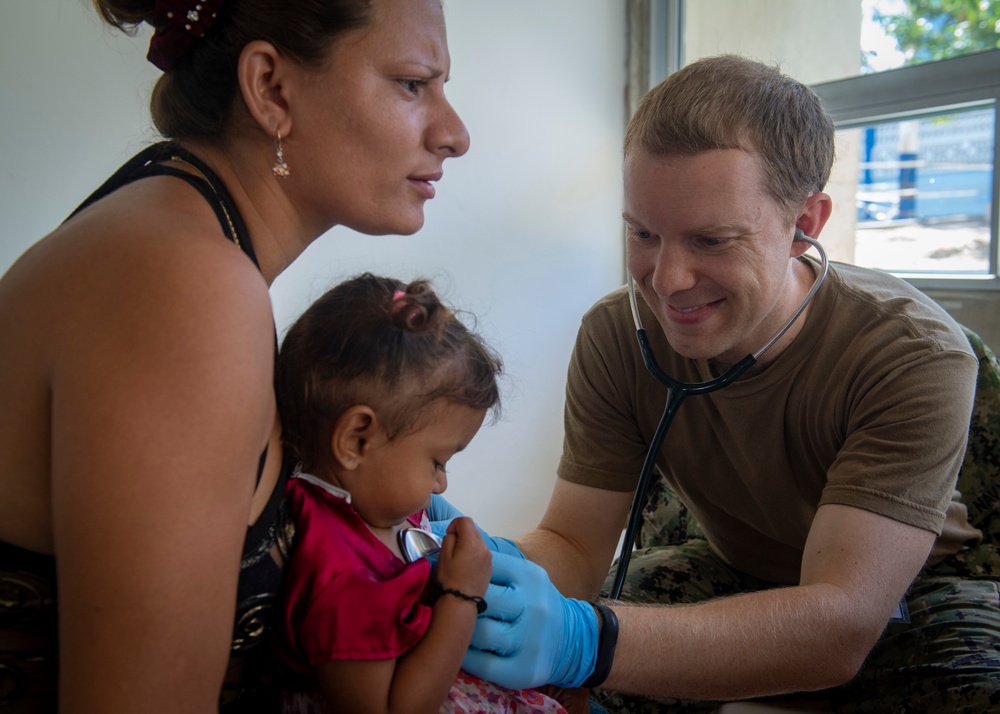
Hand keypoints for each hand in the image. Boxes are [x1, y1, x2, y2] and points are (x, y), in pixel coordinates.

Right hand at [435, 516, 490, 596]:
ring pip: (478, 541)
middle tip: (452, 546)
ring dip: (468, 542)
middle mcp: (484, 547)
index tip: (448, 535)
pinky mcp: (490, 566)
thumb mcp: (443, 555)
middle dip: (462, 533)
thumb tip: (455, 534)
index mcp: (472, 542)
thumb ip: (449, 538)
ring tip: (459, 557)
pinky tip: (466, 565)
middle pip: (473, 529)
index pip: (465, 520)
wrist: (461, 600)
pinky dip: (474, 552)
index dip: (454, 524)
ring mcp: (489, 557)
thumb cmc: (449, 577)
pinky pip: (482, 552)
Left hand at [461, 552, 597, 689]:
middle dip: (458, 604)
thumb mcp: (523, 576)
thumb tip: (450, 554)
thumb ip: (491, 567)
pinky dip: (467, 657)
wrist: (570, 640)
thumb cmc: (534, 603)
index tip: (450, 581)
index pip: (484, 568)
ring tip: (452, 629)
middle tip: (445, 607)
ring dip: (461, 632)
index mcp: (530, 576)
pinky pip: (483, 663)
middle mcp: (534, 606)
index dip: (462, 575)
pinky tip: (462, 650)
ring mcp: (531, 639)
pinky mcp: (525, 670)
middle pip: (479, 600)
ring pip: (479, 633)